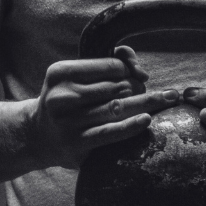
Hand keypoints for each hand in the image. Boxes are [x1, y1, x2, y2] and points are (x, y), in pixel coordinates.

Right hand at [30, 46, 178, 168]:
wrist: (38, 136)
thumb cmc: (68, 101)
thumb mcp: (76, 76)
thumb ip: (107, 62)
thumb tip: (138, 67)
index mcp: (61, 73)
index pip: (111, 66)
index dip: (130, 70)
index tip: (137, 77)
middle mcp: (62, 96)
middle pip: (117, 87)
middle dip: (140, 88)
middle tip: (154, 93)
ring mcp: (68, 121)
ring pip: (118, 107)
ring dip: (147, 103)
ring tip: (167, 99)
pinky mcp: (76, 142)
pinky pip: (111, 132)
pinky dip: (132, 125)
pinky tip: (147, 119)